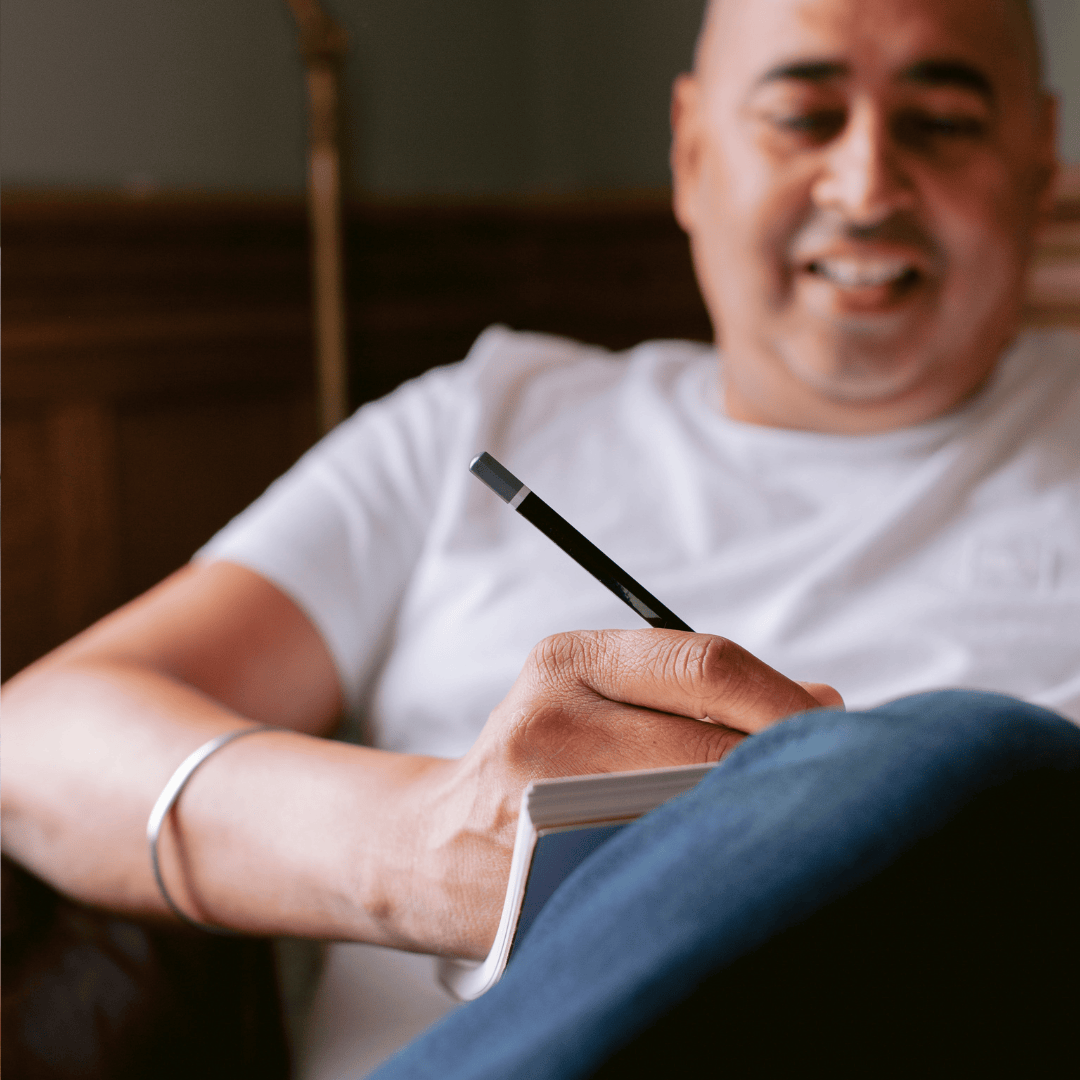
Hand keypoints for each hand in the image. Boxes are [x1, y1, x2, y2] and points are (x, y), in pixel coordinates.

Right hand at [404, 629, 841, 957]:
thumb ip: (697, 692)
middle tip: (831, 787)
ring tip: (784, 822)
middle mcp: (548, 715)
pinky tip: (727, 860)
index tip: (840, 732)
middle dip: (785, 765)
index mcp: (566, 658)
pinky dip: (714, 857)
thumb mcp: (595, 697)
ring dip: (756, 814)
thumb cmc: (539, 765)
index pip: (707, 666)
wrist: (436, 849)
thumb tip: (824, 702)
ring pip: (697, 805)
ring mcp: (543, 796)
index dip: (787, 705)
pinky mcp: (547, 871)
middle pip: (711, 740)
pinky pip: (665, 860)